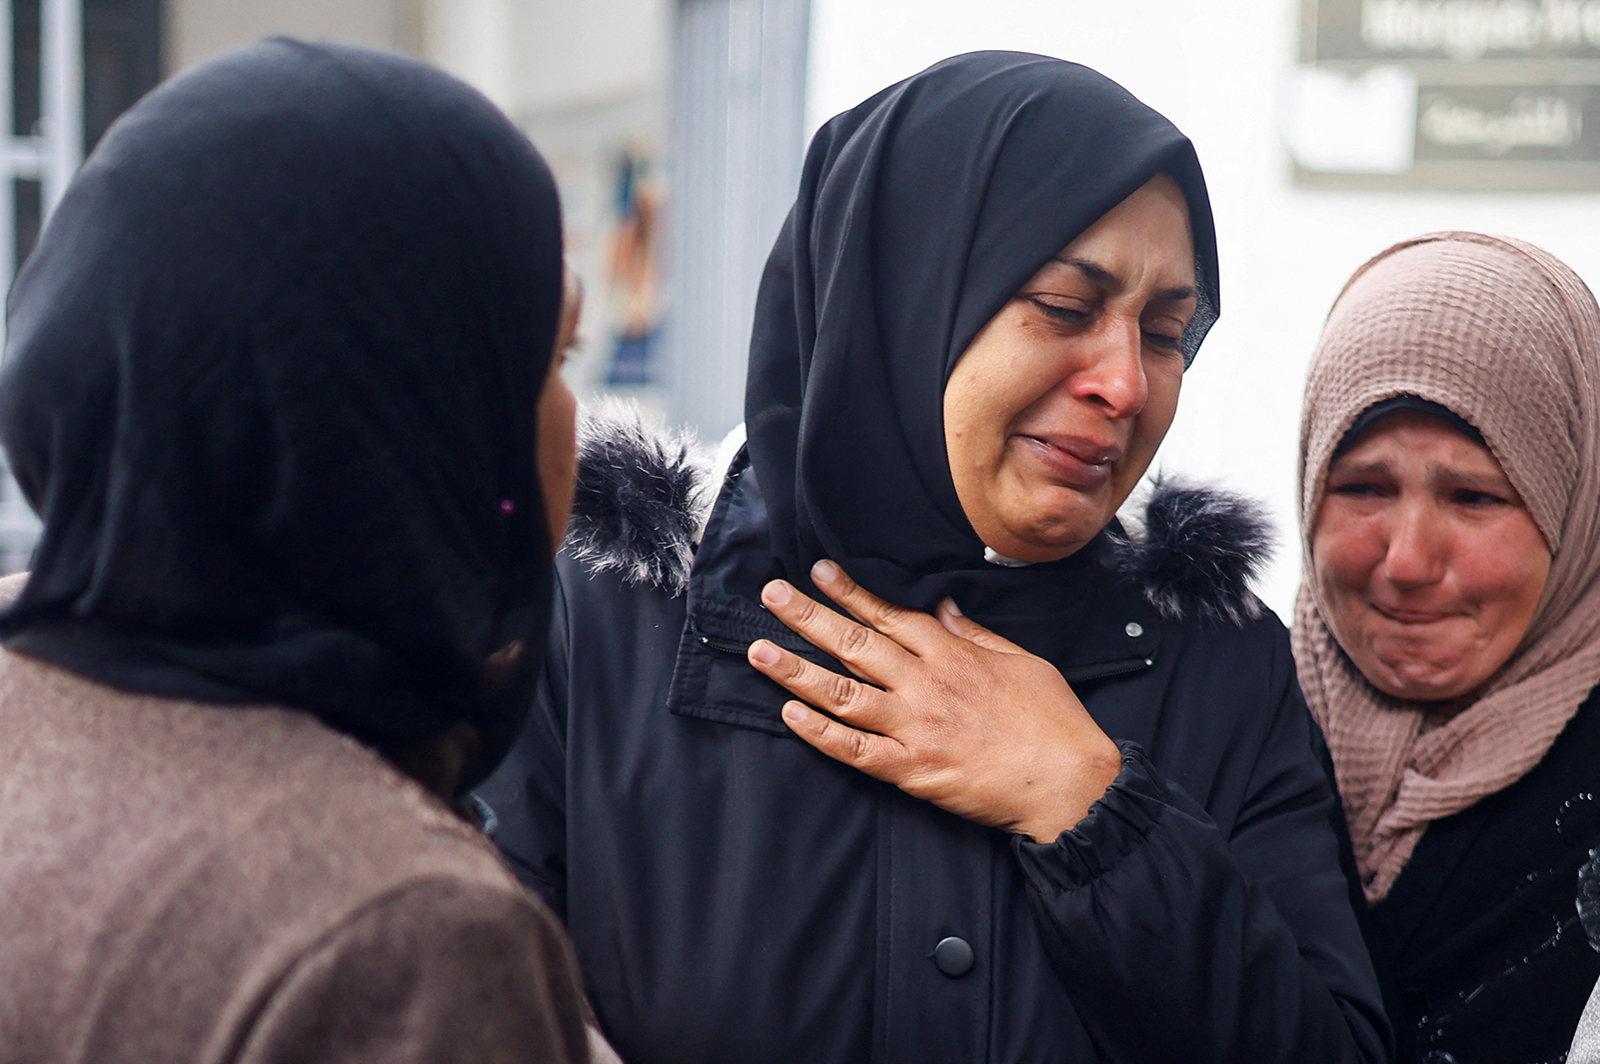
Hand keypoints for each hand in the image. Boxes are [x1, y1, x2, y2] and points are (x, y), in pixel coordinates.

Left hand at [747, 559, 1122, 842]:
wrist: (1068, 782)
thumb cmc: (1052, 720)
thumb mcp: (1022, 660)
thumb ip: (977, 633)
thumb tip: (946, 606)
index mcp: (952, 654)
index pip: (890, 614)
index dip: (850, 592)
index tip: (818, 571)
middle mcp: (925, 685)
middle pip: (855, 644)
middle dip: (808, 616)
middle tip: (771, 595)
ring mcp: (914, 728)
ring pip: (842, 693)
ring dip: (797, 671)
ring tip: (759, 650)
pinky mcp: (912, 770)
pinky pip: (854, 750)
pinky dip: (819, 733)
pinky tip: (789, 715)